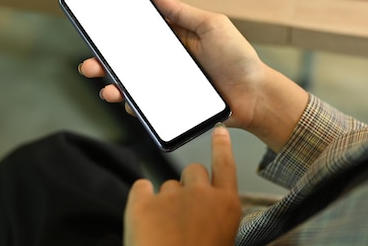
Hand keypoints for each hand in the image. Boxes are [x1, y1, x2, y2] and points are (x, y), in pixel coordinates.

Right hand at [79, 0, 264, 130]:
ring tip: (107, 87)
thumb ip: (184, 12)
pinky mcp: (174, 105)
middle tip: (90, 64)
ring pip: (134, 84)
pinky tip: (129, 103)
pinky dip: (135, 106)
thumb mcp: (213, 26)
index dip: (119, 32)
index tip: (99, 31)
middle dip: (105, 62)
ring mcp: (170, 84)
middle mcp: (169, 61)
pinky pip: (149, 106)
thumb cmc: (239, 59)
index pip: (141, 33)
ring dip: (114, 85)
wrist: (255, 96)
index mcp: (176, 39)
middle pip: (130, 60)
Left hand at [123, 125, 240, 245]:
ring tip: (163, 231)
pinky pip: (141, 187)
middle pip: (194, 170)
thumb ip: (216, 218)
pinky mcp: (142, 202)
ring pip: (167, 184)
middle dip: (188, 185)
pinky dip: (141, 201)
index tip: (219, 131)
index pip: (226, 164)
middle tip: (182, 212)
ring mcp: (171, 196)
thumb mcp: (222, 239)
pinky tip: (144, 221)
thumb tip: (206, 212)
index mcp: (226, 205)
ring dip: (164, 201)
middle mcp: (202, 194)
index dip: (222, 147)